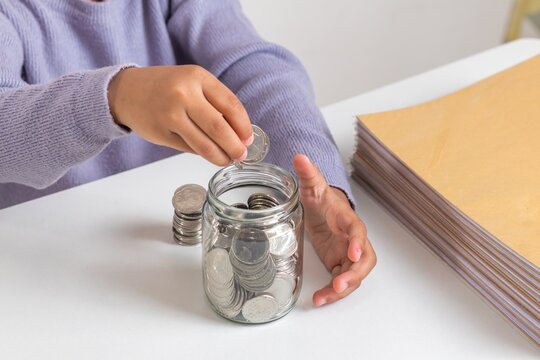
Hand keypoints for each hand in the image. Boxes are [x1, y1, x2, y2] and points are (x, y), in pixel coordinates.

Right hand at [108, 65, 252, 165]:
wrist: (126, 91)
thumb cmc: (166, 87)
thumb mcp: (192, 82)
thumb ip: (215, 102)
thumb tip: (240, 133)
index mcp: (197, 77)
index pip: (230, 105)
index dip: (244, 125)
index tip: (249, 138)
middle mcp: (183, 94)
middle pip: (219, 127)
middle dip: (235, 146)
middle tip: (242, 155)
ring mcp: (170, 115)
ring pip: (204, 144)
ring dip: (220, 156)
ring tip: (228, 159)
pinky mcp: (161, 133)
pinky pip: (189, 149)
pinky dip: (202, 154)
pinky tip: (209, 154)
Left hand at [293, 154, 376, 305]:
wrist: (322, 210)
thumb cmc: (322, 199)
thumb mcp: (313, 188)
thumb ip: (308, 174)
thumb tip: (299, 156)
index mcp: (348, 221)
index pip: (358, 232)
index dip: (358, 242)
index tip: (353, 251)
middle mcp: (353, 240)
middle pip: (364, 260)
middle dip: (354, 274)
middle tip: (339, 284)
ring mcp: (347, 254)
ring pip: (354, 276)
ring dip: (342, 289)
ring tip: (324, 298)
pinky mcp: (339, 264)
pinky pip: (341, 282)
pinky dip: (332, 292)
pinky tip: (319, 299)